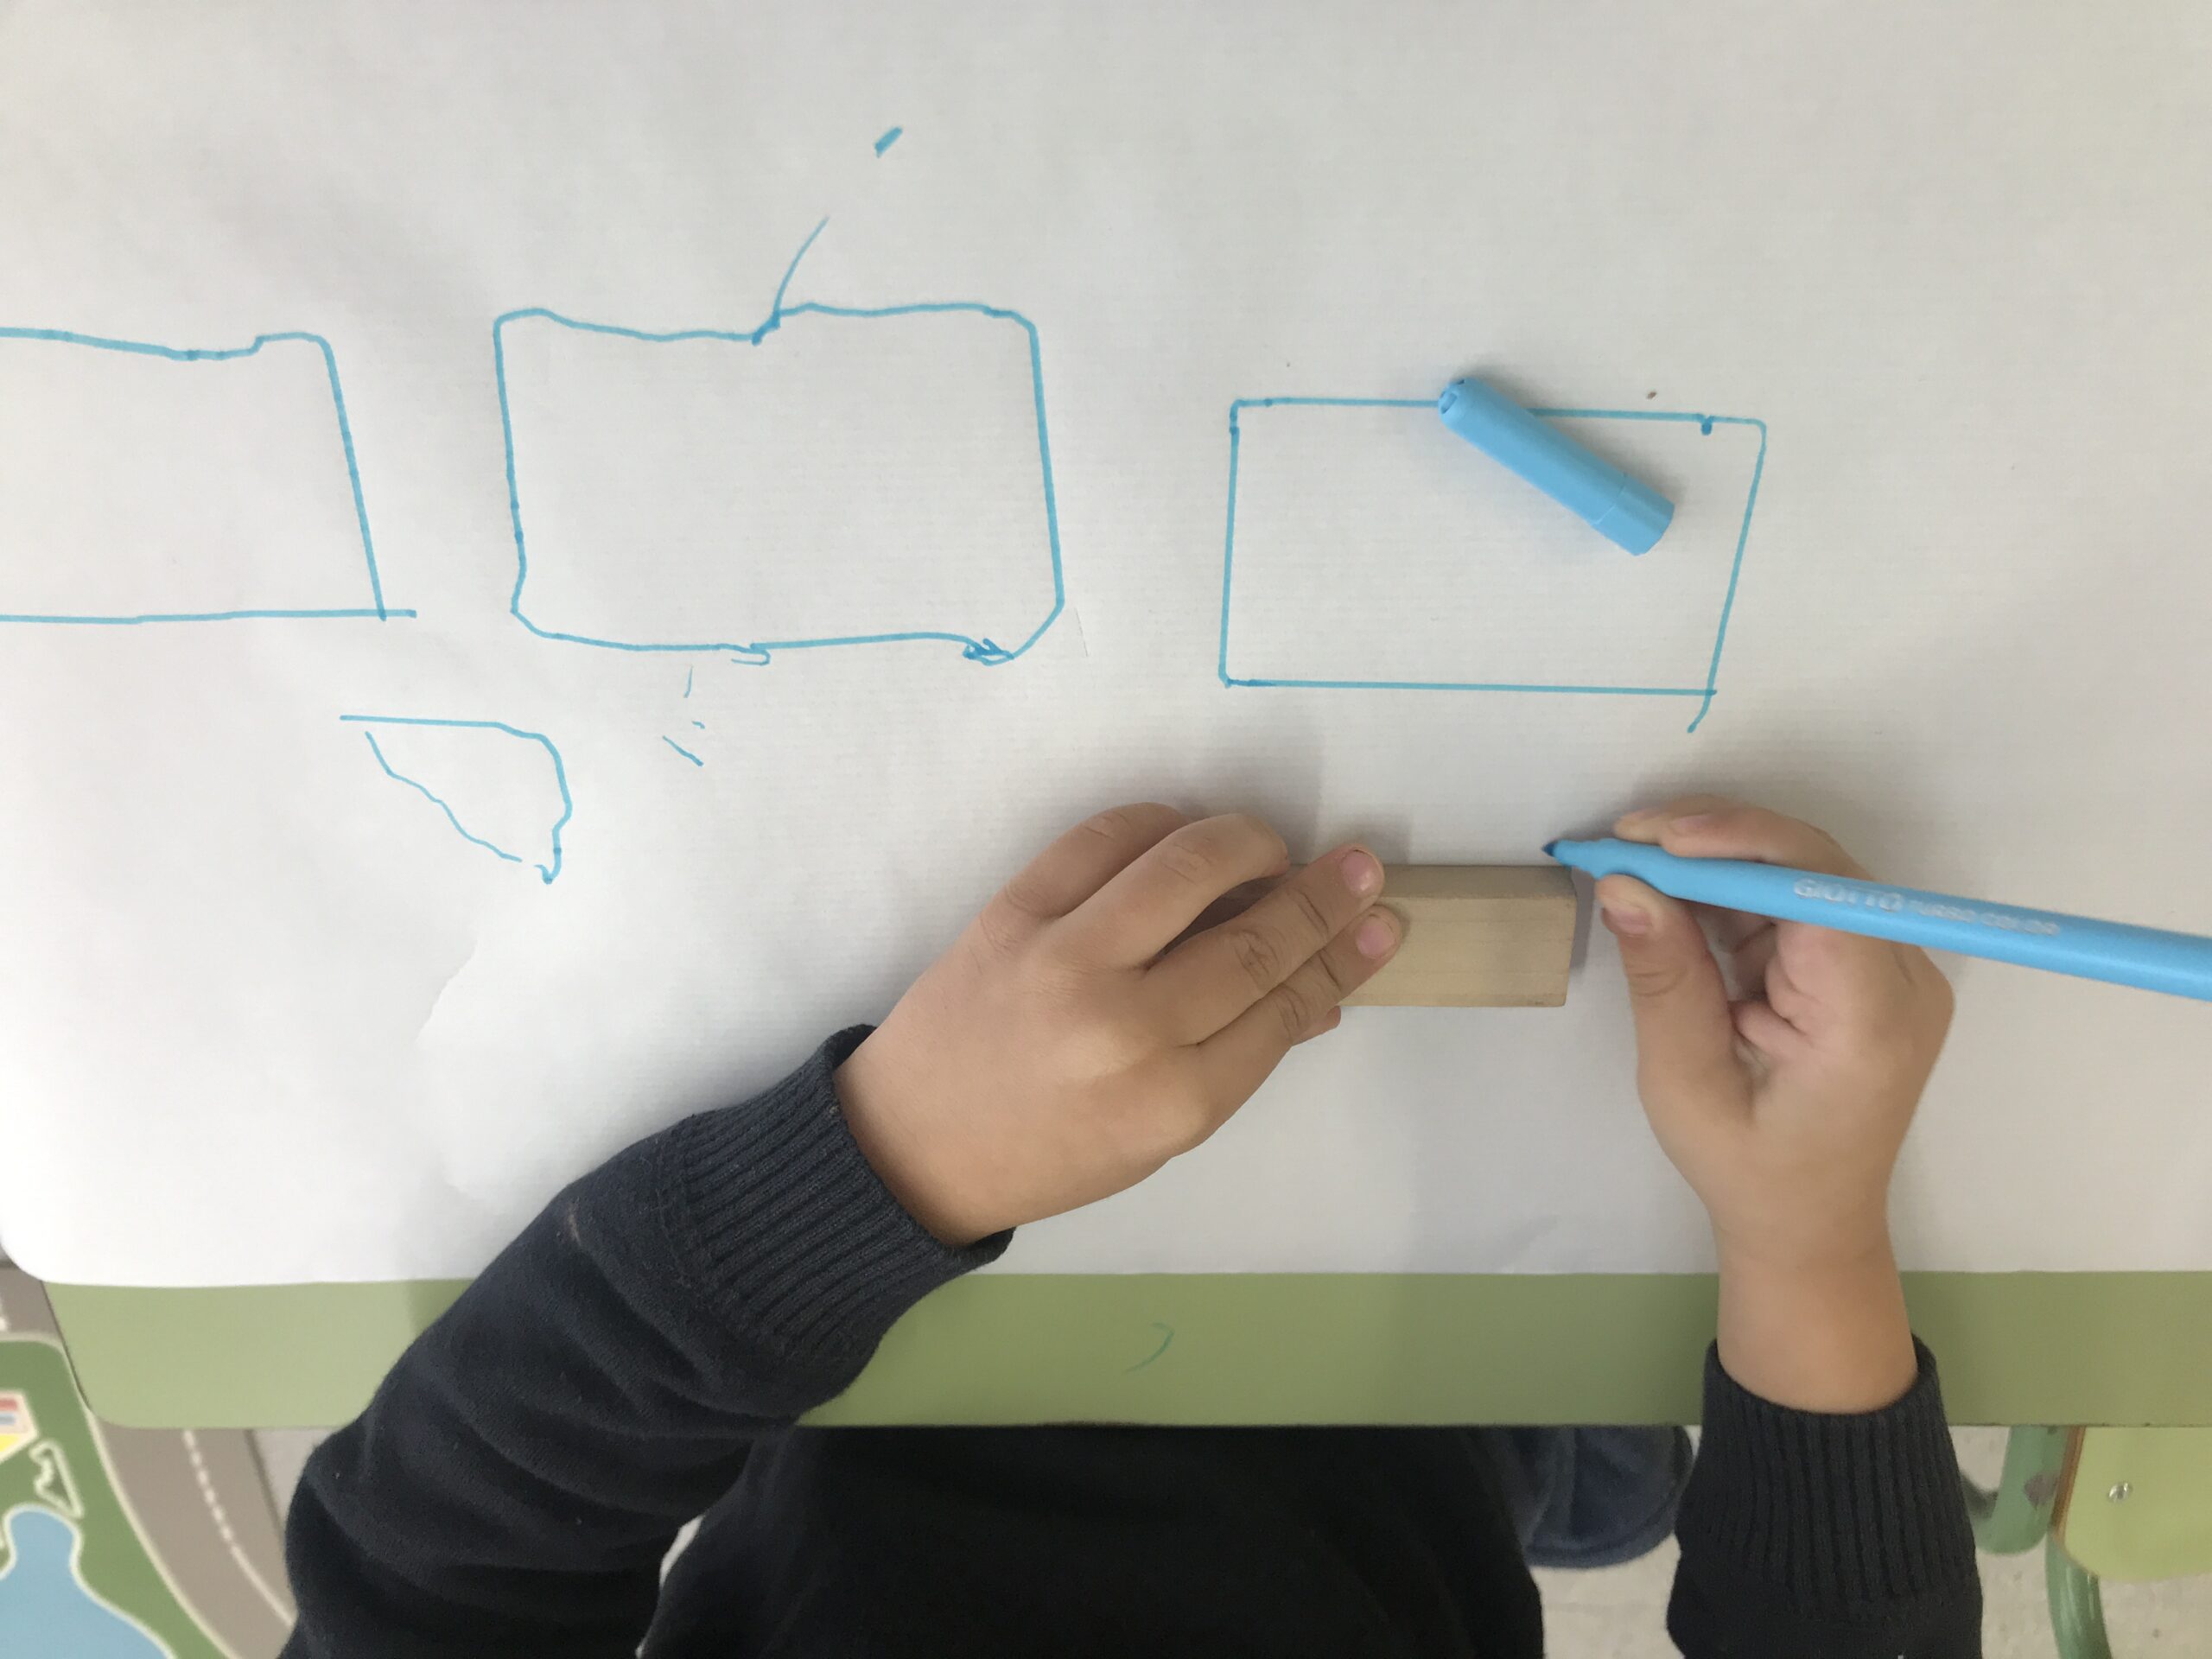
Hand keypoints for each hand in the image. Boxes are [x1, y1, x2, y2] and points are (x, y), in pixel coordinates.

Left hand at [834, 804, 1400, 1245]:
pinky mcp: (1014, 912)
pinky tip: (1184, 838)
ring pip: (1188, 867)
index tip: (1383, 921)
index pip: (1284, 1007)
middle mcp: (1127, 1028)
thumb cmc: (1048, 1150)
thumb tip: (1323, 993)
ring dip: (1248, 843)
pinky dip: (1160, 824)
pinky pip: (1106, 837)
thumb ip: (1239, 1062)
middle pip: (1254, 938)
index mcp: (1173, 1101)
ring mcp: (1066, 961)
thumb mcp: (1157, 1136)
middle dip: (1321, 898)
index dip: (1343, 956)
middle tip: (1360, 868)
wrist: (913, 1143)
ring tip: (1272, 849)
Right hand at [1598, 796, 1953, 1410]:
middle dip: (1714, 843)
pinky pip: (1798, 904)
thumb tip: (1624, 882)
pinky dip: (1732, 895)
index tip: (1647, 837)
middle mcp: (1902, 978)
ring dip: (1715, 865)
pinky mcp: (1865, 967)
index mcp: (1869, 1018)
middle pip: (1813, 867)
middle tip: (1620, 841)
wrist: (1810, 1226)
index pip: (1819, 888)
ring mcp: (1891, 968)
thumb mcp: (1685, 1082)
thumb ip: (1664, 977)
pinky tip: (1673, 895)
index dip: (1737, 843)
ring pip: (1801, 875)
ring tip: (1630, 862)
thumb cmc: (1748, 1172)